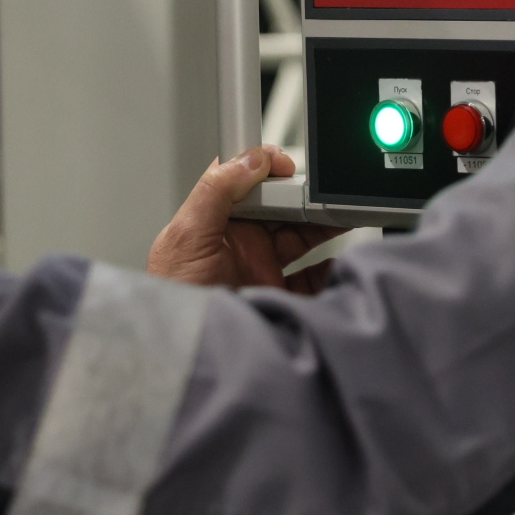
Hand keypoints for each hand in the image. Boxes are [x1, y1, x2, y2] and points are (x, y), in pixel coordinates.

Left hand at [146, 145, 345, 294]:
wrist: (190, 355)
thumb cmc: (173, 299)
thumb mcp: (185, 237)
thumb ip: (214, 193)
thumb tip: (251, 159)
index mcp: (216, 220)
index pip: (246, 181)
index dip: (268, 168)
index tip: (289, 166)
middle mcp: (239, 241)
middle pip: (281, 206)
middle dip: (304, 196)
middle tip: (325, 194)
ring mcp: (259, 267)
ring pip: (300, 236)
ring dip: (322, 225)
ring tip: (341, 216)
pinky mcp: (275, 294)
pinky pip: (310, 277)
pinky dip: (328, 267)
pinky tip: (336, 259)